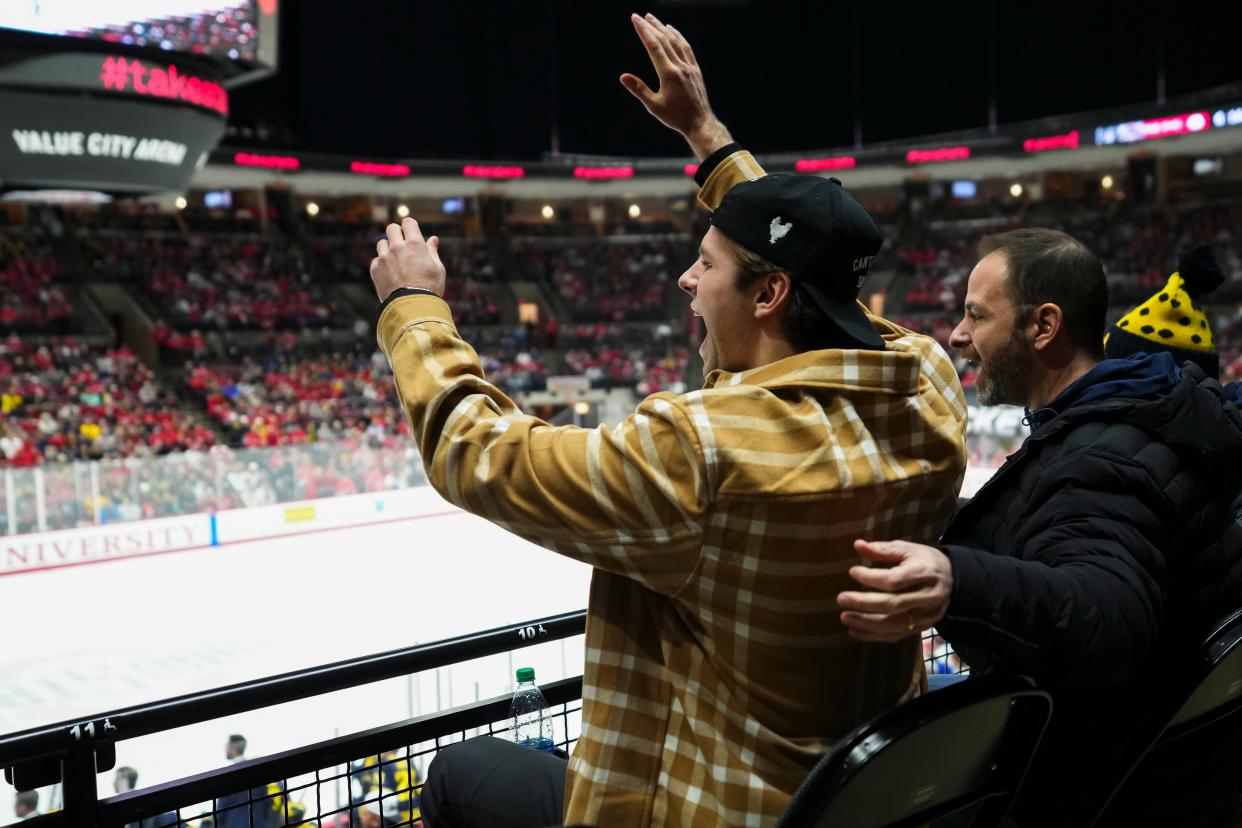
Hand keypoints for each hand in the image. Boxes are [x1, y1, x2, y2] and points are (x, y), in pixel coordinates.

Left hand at [370, 218, 445, 301]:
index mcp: (415, 243)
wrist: (413, 307)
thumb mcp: (437, 268)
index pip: (408, 222)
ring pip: (382, 243)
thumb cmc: (430, 288)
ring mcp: (384, 258)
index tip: (411, 232)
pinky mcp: (375, 269)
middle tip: (401, 244)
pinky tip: (390, 274)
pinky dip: (382, 265)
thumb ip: (432, 251)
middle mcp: (397, 247)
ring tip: (395, 261)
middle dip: (396, 233)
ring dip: (388, 248)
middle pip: (391, 228)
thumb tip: (433, 239)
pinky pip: (376, 261)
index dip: (409, 226)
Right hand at [620, 12, 732, 159]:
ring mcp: (689, 67)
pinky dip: (678, 37)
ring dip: (664, 28)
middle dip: (651, 26)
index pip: (654, 46)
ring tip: (654, 19)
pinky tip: (672, 31)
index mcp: (668, 74)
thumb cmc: (675, 117)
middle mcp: (680, 67)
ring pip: (676, 42)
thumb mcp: (654, 106)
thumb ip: (639, 89)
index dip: (644, 31)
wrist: (700, 123)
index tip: (636, 19)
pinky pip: (686, 48)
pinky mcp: (695, 70)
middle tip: (641, 16)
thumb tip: (623, 76)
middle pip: (664, 40)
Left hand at [836, 539, 953, 641]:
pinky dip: (874, 636)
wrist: (953, 580)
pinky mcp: (923, 627)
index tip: (852, 572)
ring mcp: (927, 615)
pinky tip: (855, 630)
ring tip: (845, 616)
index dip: (871, 578)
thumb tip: (857, 545)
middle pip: (894, 604)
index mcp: (925, 572)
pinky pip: (897, 635)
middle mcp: (928, 596)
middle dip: (864, 604)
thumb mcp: (908, 549)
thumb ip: (883, 549)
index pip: (895, 580)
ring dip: (866, 623)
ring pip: (894, 624)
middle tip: (841, 599)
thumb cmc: (925, 561)